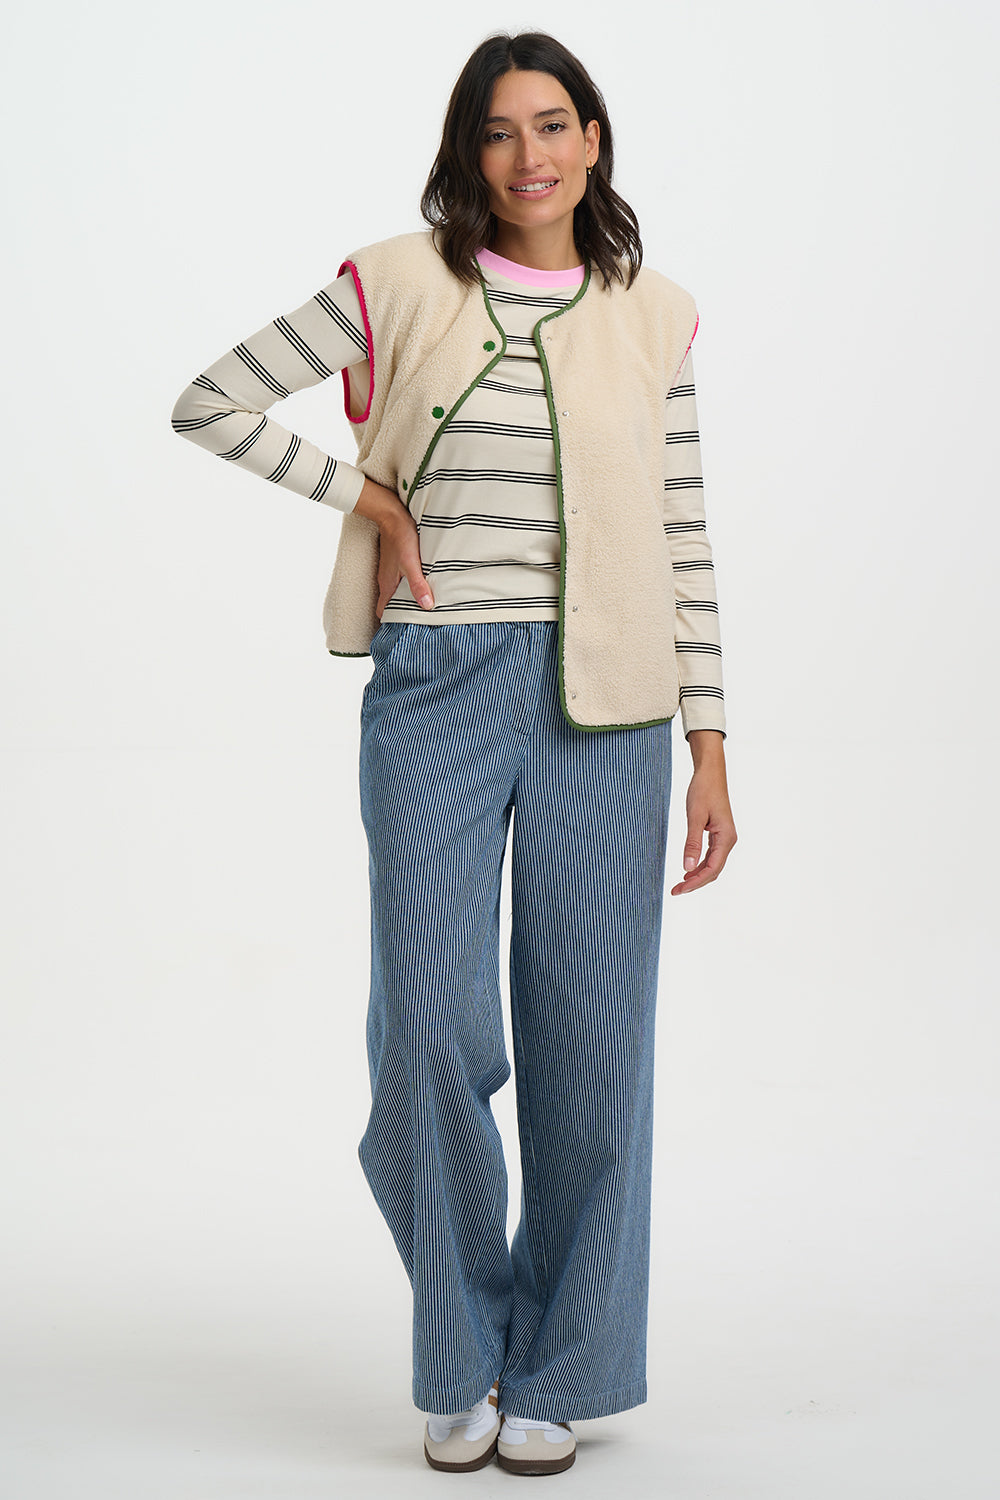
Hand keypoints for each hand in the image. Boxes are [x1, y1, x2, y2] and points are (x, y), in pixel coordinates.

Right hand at [353, 478, 434, 618]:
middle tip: (416, 624)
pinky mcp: (396, 562)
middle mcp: (386, 580)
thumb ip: (418, 585)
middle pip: (389, 605)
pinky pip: (399, 581)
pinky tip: (419, 586)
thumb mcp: (412, 563)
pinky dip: (407, 588)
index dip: (389, 624)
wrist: (392, 513)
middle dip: (399, 615)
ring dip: (404, 601)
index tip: (401, 634)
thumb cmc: (402, 538)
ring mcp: (390, 571)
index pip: (382, 613)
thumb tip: (426, 606)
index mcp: (387, 585)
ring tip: (420, 609)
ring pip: (395, 593)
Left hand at [670, 730, 736, 895]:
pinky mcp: (718, 834)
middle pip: (713, 871)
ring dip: (697, 876)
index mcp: (726, 837)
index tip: (679, 889)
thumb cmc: (703, 790)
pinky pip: (711, 856)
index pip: (712, 869)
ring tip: (679, 884)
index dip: (695, 882)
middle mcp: (728, 840)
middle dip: (695, 883)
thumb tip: (687, 867)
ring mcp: (724, 838)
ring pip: (712, 865)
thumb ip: (692, 843)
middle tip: (675, 891)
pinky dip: (699, 865)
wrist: (710, 773)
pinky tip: (688, 869)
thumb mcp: (694, 817)